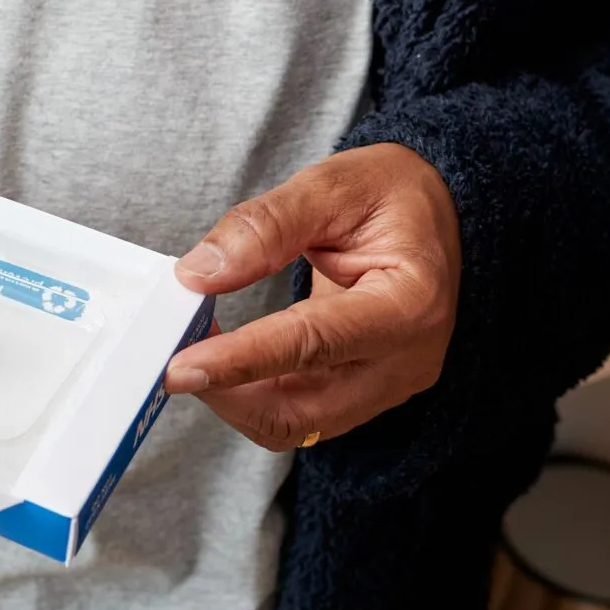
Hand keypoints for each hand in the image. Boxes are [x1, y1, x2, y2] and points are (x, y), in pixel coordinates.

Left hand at [163, 143, 459, 449]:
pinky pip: (300, 413)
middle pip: (302, 410)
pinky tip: (222, 360)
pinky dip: (252, 395)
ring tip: (192, 351)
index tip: (181, 365)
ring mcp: (389, 385)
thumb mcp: (333, 185)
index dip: (241, 359)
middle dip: (228, 393)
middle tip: (170, 357)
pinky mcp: (366, 392)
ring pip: (296, 423)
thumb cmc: (392, 194)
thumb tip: (197, 275)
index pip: (313, 345)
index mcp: (409, 304)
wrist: (440, 212)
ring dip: (235, 398)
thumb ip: (266, 226)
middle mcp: (407, 360)